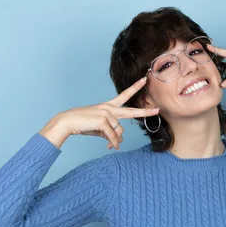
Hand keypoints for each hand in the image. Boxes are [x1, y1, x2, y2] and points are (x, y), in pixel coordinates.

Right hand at [39, 76, 159, 149]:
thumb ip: (111, 132)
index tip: (144, 80)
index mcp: (108, 106)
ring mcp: (106, 114)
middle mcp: (109, 108)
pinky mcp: (103, 121)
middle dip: (144, 111)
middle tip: (157, 110)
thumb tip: (119, 141)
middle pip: (131, 111)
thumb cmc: (83, 124)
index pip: (124, 95)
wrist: (68, 122)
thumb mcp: (99, 127)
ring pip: (119, 131)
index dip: (135, 88)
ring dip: (115, 140)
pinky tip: (111, 147)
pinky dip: (113, 143)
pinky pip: (113, 136)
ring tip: (110, 144)